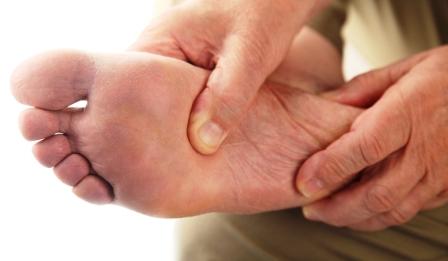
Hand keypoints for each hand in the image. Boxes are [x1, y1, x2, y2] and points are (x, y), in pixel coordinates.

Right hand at [130, 0, 323, 153]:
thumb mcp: (250, 54)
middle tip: (162, 174)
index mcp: (159, 42)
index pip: (124, 93)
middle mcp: (157, 53)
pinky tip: (197, 147)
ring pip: (158, 107)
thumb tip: (203, 143)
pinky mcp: (186, 72)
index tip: (142, 165)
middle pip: (137, 105)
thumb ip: (228, 96)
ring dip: (168, 133)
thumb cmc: (265, 15)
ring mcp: (170, 63)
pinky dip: (185, 123)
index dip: (129, 130)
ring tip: (177, 168)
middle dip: (148, 137)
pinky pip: (178, 103)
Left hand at [296, 46, 447, 230]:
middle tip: (308, 209)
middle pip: (376, 193)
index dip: (330, 168)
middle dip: (336, 208)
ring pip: (392, 210)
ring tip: (326, 214)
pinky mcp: (447, 186)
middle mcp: (426, 148)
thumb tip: (324, 102)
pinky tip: (358, 212)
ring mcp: (440, 171)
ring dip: (354, 219)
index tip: (303, 182)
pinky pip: (409, 210)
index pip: (364, 148)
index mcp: (409, 113)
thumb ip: (362, 88)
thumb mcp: (405, 69)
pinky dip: (378, 217)